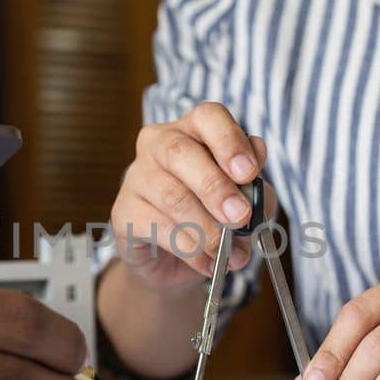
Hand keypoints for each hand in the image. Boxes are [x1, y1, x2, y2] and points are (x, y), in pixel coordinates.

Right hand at [110, 102, 277, 294]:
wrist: (179, 261)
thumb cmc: (215, 217)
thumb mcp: (247, 200)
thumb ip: (254, 184)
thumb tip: (255, 166)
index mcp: (193, 131)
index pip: (207, 117)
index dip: (229, 141)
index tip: (249, 172)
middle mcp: (159, 144)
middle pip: (180, 152)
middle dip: (215, 187)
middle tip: (241, 217)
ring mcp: (136, 176)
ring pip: (172, 196)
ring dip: (208, 230)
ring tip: (230, 254)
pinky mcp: (123, 211)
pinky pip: (158, 228)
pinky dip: (191, 250)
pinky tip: (208, 262)